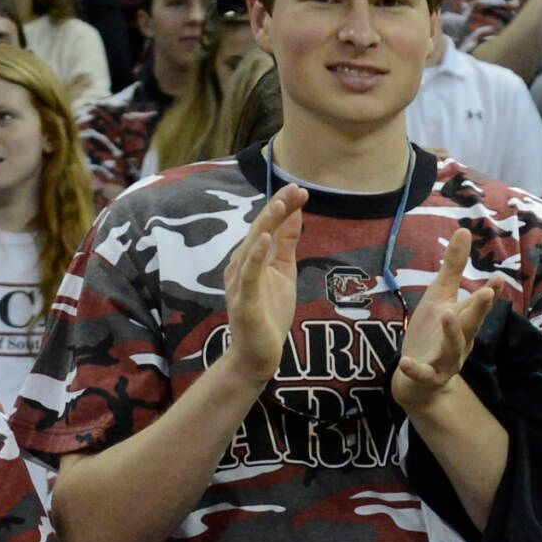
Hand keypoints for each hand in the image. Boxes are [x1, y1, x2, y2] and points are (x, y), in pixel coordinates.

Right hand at [219, 186, 305, 380]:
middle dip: (277, 208)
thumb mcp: (283, 271)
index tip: (301, 189)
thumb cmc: (268, 312)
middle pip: (258, 229)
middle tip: (294, 188)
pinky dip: (256, 255)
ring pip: (252, 246)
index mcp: (250, 257)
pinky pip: (248, 274)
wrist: (258, 354)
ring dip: (267, 224)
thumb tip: (295, 212)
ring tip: (281, 204)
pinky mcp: (243, 300)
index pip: (266, 225)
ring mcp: (239, 282)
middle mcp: (240, 265)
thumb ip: (287, 243)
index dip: (283, 206)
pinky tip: (264, 239)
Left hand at [392, 229, 499, 413]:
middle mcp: (461, 341)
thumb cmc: (433, 333)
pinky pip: (423, 373)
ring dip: (452, 332)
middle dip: (480, 309)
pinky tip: (405, 362)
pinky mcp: (428, 377)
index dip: (488, 292)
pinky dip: (415, 369)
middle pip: (472, 324)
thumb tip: (464, 230)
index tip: (498, 277)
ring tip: (447, 314)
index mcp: (464, 320)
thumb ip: (454, 267)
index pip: (478, 304)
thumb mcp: (440, 297)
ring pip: (453, 347)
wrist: (419, 379)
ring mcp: (446, 360)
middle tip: (488, 293)